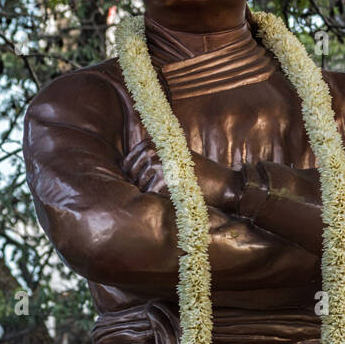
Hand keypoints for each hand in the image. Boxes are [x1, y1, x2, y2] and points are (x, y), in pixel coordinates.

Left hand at [123, 138, 241, 212]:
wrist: (220, 183)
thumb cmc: (196, 175)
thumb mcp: (172, 158)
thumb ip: (150, 160)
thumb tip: (124, 170)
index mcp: (152, 142)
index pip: (126, 164)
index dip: (133, 178)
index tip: (147, 185)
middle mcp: (152, 150)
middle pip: (131, 176)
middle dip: (142, 188)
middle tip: (163, 191)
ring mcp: (156, 165)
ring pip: (139, 187)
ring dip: (152, 195)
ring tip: (170, 192)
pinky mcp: (162, 181)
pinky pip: (149, 196)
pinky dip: (158, 200)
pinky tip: (173, 197)